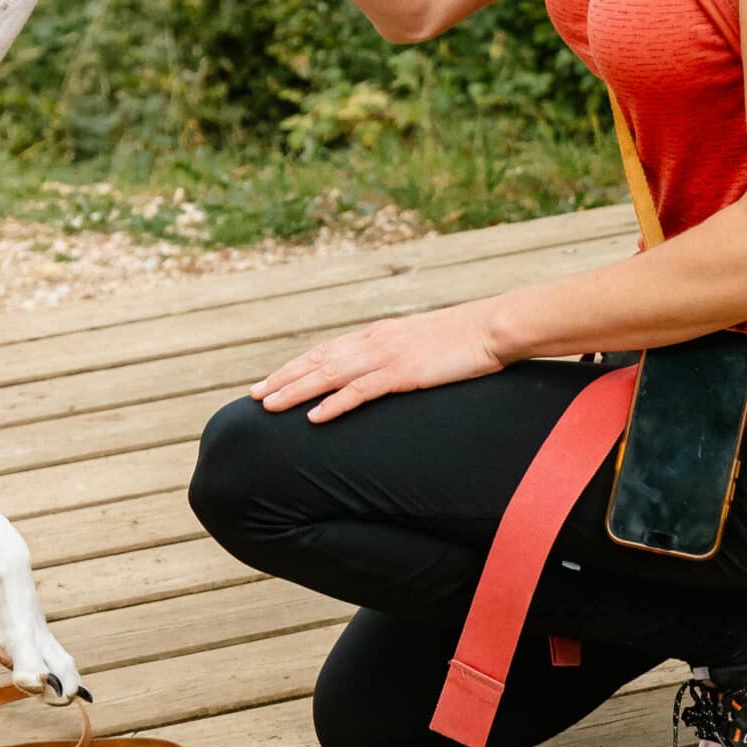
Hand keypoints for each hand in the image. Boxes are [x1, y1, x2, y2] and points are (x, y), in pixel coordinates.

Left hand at [250, 304, 505, 423]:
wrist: (492, 328)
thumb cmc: (463, 340)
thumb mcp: (422, 345)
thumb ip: (398, 356)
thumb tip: (384, 372)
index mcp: (377, 335)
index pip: (326, 351)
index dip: (296, 366)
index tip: (271, 381)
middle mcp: (374, 342)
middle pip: (318, 361)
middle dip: (284, 378)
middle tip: (254, 397)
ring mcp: (386, 356)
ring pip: (329, 374)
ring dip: (296, 390)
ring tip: (269, 406)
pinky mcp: (403, 372)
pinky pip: (360, 391)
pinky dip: (334, 404)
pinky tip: (314, 418)